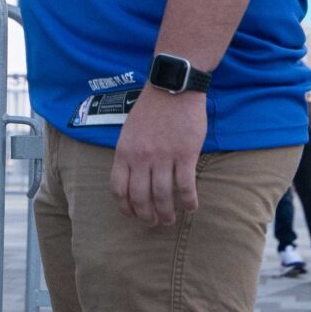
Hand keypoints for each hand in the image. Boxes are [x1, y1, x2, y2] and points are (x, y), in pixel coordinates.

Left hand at [111, 86, 205, 226]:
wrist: (172, 88)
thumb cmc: (151, 108)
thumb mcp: (129, 131)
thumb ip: (128, 154)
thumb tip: (131, 178)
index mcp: (124, 152)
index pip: (119, 189)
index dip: (126, 207)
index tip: (133, 215)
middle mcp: (141, 158)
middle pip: (140, 197)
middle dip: (146, 216)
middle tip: (154, 223)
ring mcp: (163, 157)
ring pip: (162, 196)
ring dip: (166, 213)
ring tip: (170, 220)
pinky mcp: (185, 154)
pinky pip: (186, 185)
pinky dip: (189, 200)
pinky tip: (192, 207)